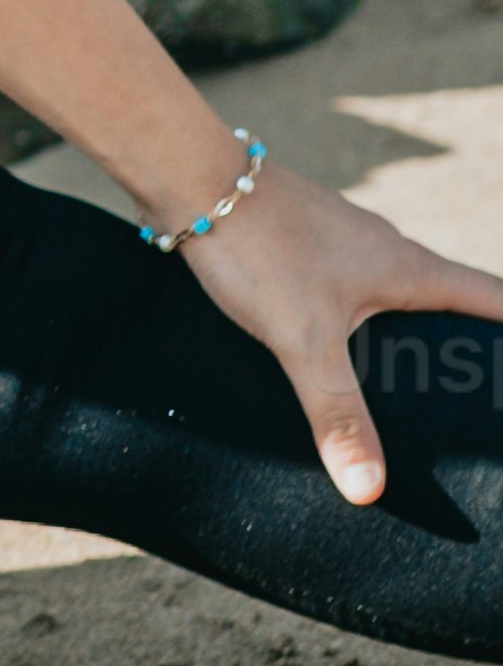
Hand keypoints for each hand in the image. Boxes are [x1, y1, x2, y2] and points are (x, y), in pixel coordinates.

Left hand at [176, 158, 502, 503]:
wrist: (192, 179)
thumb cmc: (260, 246)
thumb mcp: (304, 340)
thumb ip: (336, 412)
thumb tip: (370, 486)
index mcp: (409, 269)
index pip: (492, 300)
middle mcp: (386, 251)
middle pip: (447, 300)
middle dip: (461, 346)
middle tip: (466, 398)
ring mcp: (344, 245)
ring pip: (393, 294)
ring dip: (404, 335)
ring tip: (398, 392)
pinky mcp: (303, 246)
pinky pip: (347, 290)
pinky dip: (354, 323)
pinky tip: (325, 355)